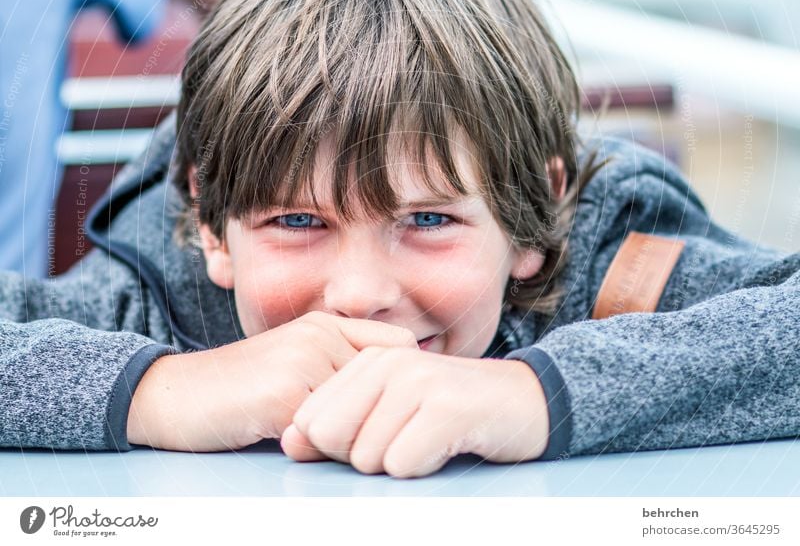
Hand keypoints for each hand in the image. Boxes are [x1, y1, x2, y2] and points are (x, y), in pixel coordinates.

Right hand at [126, 311, 416, 450]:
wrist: (172, 394)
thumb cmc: (239, 388)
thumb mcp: (294, 362)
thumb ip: (338, 369)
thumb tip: (395, 399)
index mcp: (326, 324)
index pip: (400, 345)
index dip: (403, 379)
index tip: (391, 405)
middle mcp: (320, 334)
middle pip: (386, 384)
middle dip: (376, 415)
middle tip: (350, 435)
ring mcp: (303, 360)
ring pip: (361, 411)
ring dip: (348, 436)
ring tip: (314, 439)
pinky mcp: (284, 394)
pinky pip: (329, 432)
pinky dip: (320, 448)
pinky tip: (290, 442)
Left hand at [280, 347, 549, 477]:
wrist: (526, 402)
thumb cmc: (451, 412)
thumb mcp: (390, 411)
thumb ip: (338, 423)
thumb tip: (289, 441)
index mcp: (369, 358)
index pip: (311, 419)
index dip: (336, 445)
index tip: (379, 436)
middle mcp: (390, 362)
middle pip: (330, 438)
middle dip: (362, 456)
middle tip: (404, 441)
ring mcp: (418, 381)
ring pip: (367, 457)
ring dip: (399, 463)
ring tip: (430, 439)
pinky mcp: (445, 408)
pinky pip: (402, 463)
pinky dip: (422, 468)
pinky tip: (447, 445)